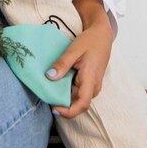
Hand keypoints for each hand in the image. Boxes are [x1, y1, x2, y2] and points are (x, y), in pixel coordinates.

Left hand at [46, 0, 113, 118]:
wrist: (102, 36)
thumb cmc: (89, 42)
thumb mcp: (74, 50)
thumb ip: (62, 64)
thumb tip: (49, 77)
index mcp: (91, 80)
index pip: (82, 104)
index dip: (68, 111)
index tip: (54, 108)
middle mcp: (93, 87)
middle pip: (77, 104)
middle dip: (62, 104)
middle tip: (45, 96)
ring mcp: (92, 86)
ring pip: (77, 98)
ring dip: (64, 97)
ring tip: (48, 89)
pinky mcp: (89, 83)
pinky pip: (77, 91)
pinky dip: (66, 90)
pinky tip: (56, 83)